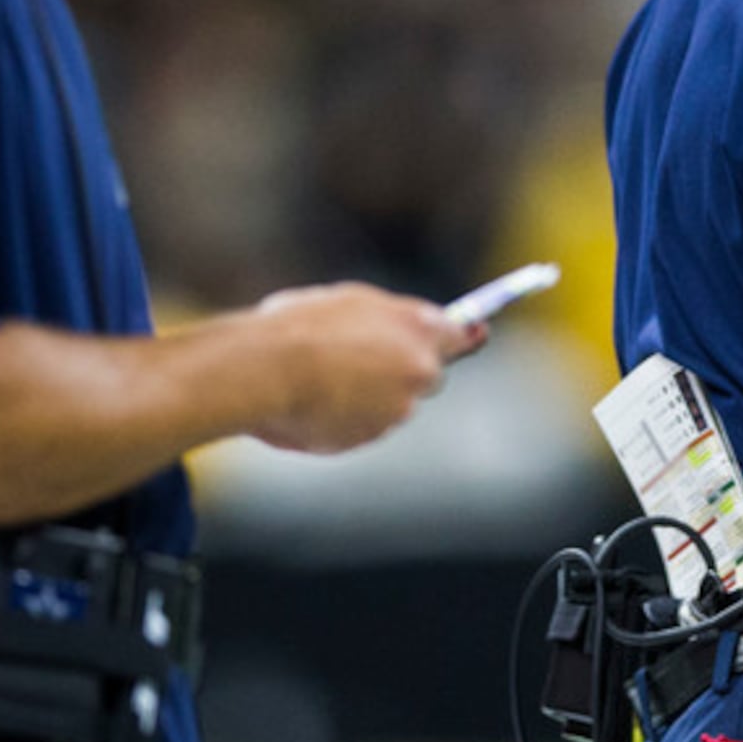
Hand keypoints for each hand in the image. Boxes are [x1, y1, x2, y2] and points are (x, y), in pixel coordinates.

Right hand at [245, 282, 476, 453]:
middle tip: (365, 358)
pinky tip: (310, 402)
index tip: (476, 334)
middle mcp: (419, 372)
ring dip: (367, 396)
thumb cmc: (299, 325)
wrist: (266, 369)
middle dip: (404, 371)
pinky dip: (343, 418)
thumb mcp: (349, 303)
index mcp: (420, 329)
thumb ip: (385, 320)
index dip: (465, 337)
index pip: (462, 337)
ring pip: (390, 404)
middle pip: (426, 376)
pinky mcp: (368, 438)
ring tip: (319, 378)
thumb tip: (391, 332)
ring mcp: (396, 411)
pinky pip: (360, 426)